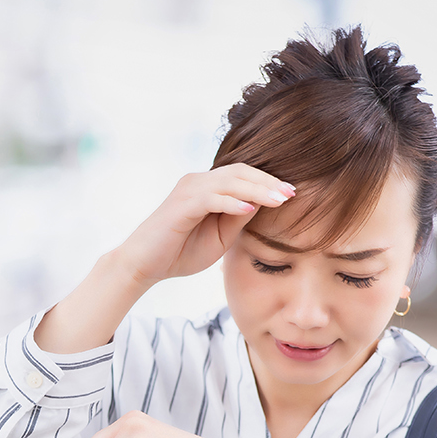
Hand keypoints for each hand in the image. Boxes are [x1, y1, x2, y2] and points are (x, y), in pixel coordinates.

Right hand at [114, 164, 296, 289]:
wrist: (144, 265)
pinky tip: (249, 209)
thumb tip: (262, 204)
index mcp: (208, 187)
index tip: (292, 194)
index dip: (269, 182)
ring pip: (229, 181)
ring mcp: (188, 190)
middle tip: (292, 193)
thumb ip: (238, 219)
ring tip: (278, 200)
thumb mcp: (220, 237)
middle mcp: (198, 181)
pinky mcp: (180, 204)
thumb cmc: (180, 253)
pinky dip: (231, 202)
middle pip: (240, 172)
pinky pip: (211, 198)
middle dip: (268, 182)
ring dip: (256, 189)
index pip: (244, 176)